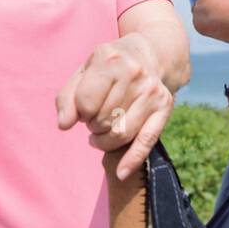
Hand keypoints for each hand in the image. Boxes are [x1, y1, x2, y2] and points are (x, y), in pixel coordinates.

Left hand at [56, 33, 172, 180]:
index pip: (86, 102)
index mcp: (110, 59)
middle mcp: (135, 73)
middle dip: (93, 125)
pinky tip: (121, 173)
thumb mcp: (82, 73)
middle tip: (95, 118)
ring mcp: (152, 90)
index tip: (83, 109)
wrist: (146, 54)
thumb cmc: (107, 67)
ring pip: (121, 133)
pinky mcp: (165, 106)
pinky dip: (132, 160)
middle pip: (103, 120)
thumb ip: (67, 99)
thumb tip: (63, 125)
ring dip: (105, 140)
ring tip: (102, 131)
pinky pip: (147, 141)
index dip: (80, 113)